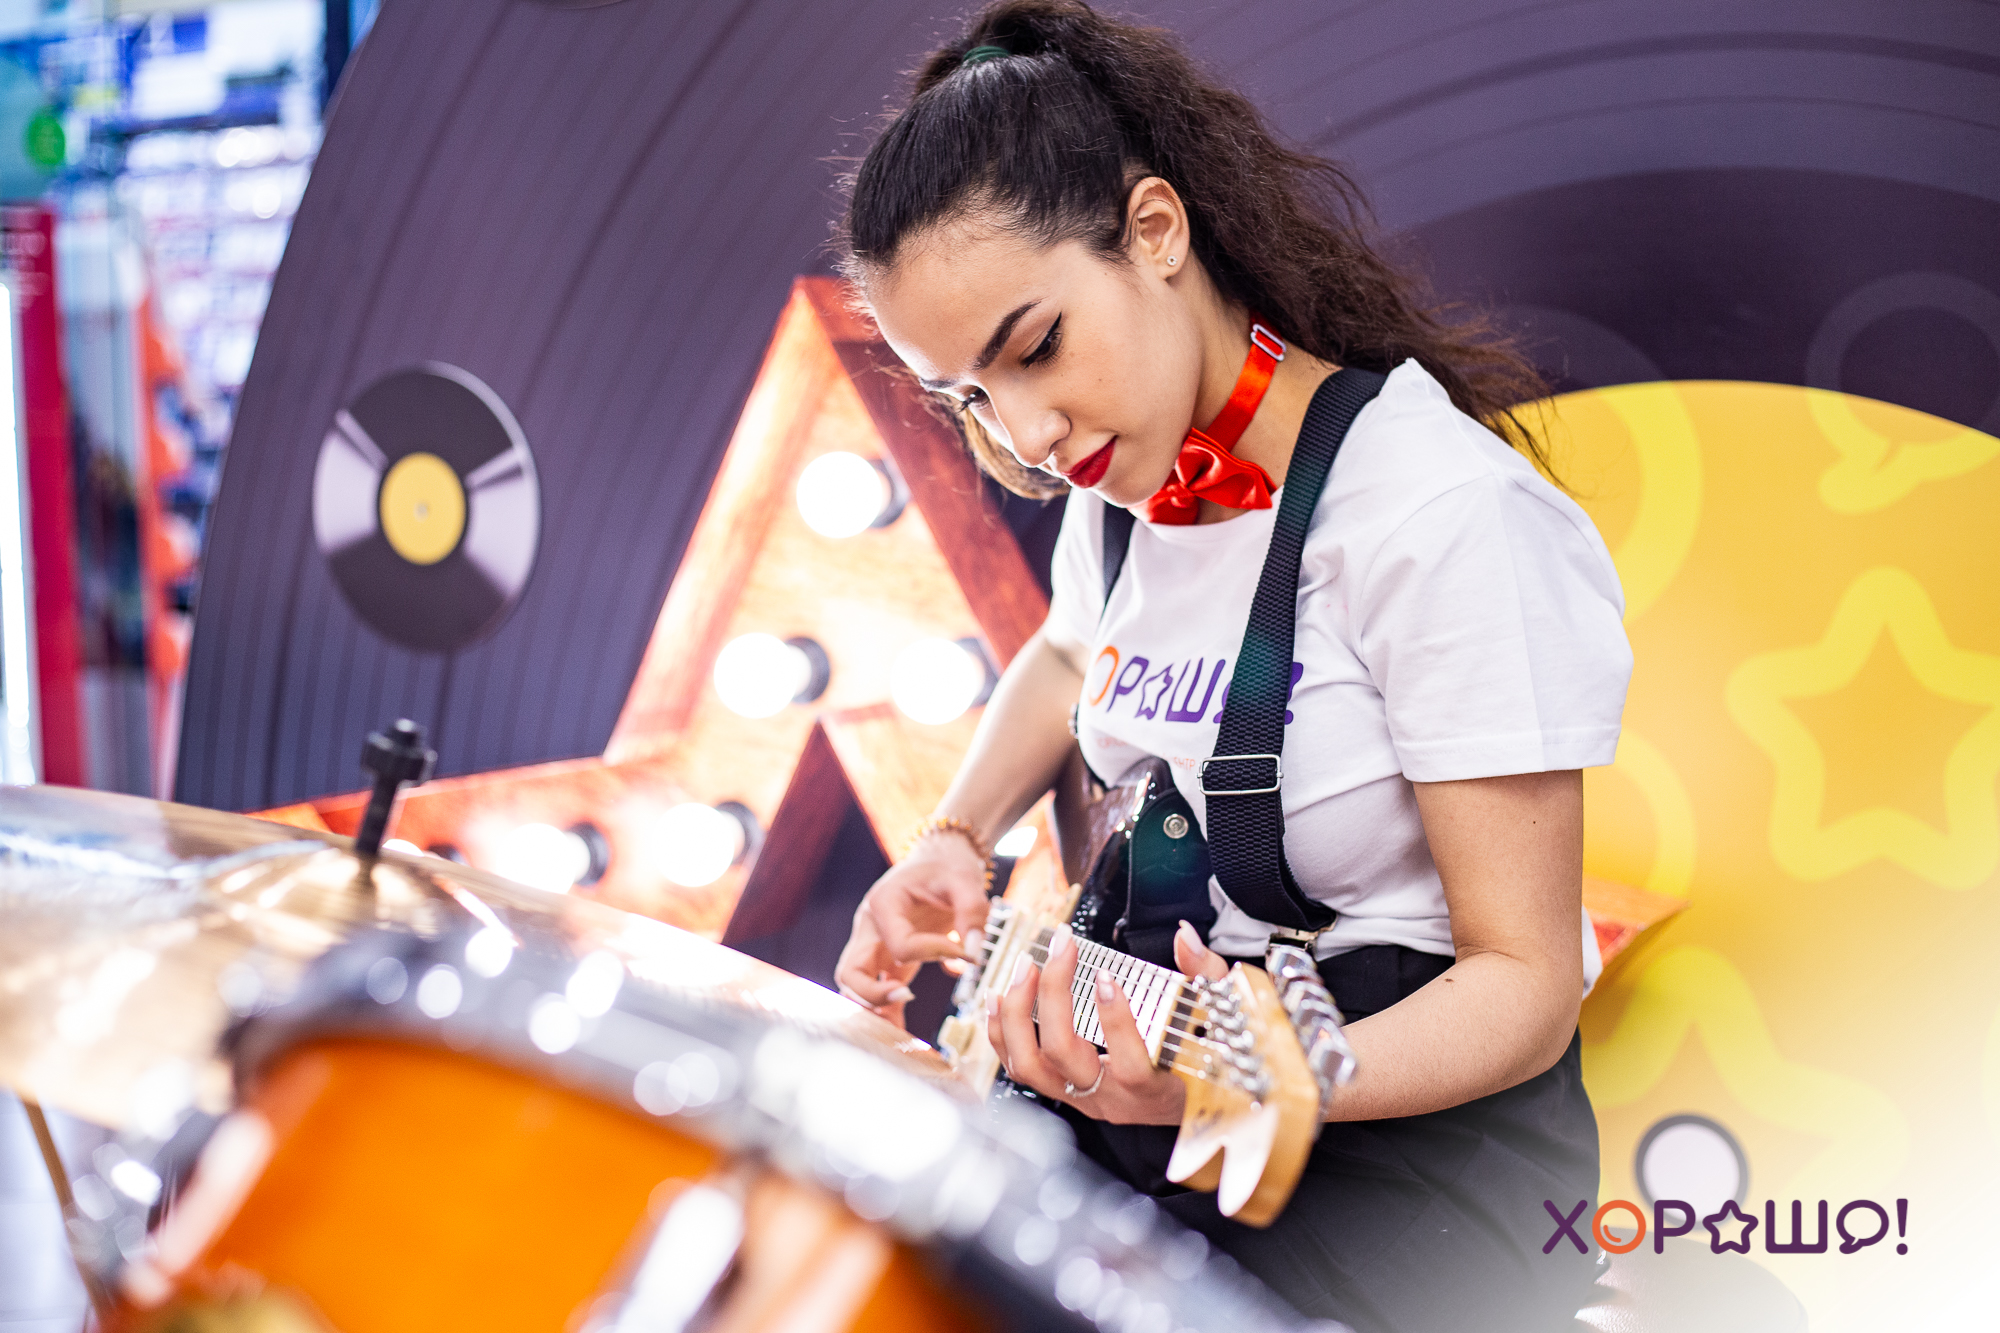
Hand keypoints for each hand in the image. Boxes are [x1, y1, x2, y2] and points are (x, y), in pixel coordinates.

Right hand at [834, 831, 990, 1026]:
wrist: (938, 861)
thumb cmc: (947, 868)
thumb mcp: (963, 879)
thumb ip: (972, 912)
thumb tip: (974, 953)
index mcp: (883, 904)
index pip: (901, 945)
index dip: (933, 953)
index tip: (964, 953)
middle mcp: (869, 929)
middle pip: (850, 972)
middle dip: (872, 995)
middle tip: (904, 999)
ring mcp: (874, 947)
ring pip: (855, 988)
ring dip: (873, 1010)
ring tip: (897, 1035)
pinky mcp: (887, 961)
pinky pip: (877, 992)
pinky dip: (887, 1013)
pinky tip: (903, 1037)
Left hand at [988, 922, 1203, 1125]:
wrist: (1189, 1109)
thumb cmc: (1206, 1068)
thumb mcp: (1219, 1022)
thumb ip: (1205, 977)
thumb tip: (1184, 937)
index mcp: (1154, 1088)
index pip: (1131, 1064)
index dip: (1115, 1021)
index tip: (1106, 975)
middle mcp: (1111, 1099)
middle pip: (1063, 1054)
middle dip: (1052, 995)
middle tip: (1059, 948)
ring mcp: (1082, 1100)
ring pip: (1030, 1066)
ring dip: (1017, 1013)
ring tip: (1023, 968)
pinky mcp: (1064, 1094)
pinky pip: (1019, 1070)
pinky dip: (1002, 1033)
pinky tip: (999, 998)